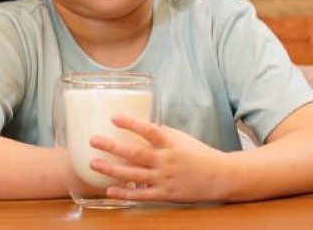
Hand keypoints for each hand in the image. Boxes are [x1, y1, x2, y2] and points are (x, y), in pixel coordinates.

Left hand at [88, 114, 229, 202]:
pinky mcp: (165, 193)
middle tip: (93, 140)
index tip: (114, 118)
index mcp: (170, 143)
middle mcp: (166, 160)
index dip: (131, 124)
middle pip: (135, 153)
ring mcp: (165, 178)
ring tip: (93, 163)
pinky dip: (125, 193)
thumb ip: (161, 132)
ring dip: (112, 169)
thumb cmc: (198, 153)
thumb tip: (140, 124)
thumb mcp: (181, 138)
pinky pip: (142, 195)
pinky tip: (109, 191)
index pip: (148, 130)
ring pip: (134, 174)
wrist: (219, 177)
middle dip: (112, 147)